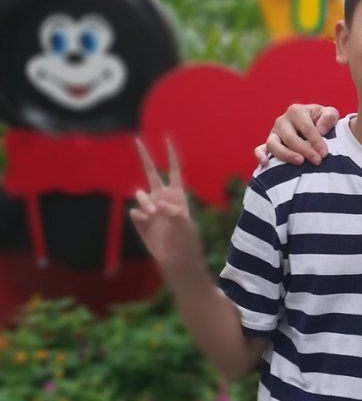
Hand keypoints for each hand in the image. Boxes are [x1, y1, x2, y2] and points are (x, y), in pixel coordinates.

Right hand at [130, 140, 201, 276]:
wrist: (177, 260)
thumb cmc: (187, 242)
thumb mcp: (186, 226)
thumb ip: (174, 213)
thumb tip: (157, 204)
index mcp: (178, 196)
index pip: (174, 171)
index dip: (171, 156)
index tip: (166, 139)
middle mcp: (162, 198)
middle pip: (151, 173)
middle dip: (145, 157)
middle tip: (136, 139)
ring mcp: (150, 208)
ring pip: (140, 194)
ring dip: (144, 201)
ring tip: (153, 213)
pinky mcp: (140, 220)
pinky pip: (135, 212)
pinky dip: (141, 217)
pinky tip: (148, 225)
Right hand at [254, 104, 340, 166]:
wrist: (314, 126)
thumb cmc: (322, 121)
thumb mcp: (330, 114)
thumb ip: (329, 117)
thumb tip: (321, 129)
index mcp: (296, 111)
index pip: (306, 128)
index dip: (316, 141)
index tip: (324, 154)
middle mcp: (282, 121)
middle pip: (290, 137)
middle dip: (304, 150)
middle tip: (317, 161)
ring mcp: (274, 133)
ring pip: (273, 144)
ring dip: (286, 154)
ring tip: (300, 161)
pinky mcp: (269, 144)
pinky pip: (260, 149)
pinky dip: (261, 156)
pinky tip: (266, 164)